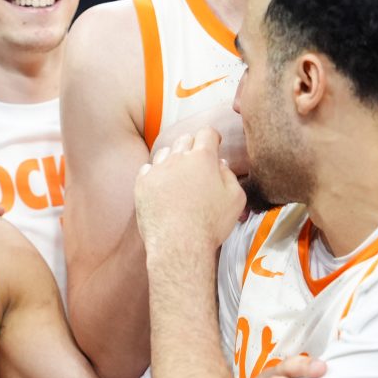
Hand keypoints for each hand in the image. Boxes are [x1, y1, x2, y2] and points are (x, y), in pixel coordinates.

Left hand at [134, 129, 243, 254]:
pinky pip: (147, 169)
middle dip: (192, 147)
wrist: (179, 245)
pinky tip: (161, 187)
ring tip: (178, 176)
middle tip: (197, 163)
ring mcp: (157, 170)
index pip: (207, 133)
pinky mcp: (141, 184)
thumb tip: (219, 164)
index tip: (214, 144)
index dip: (212, 138)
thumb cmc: (210, 224)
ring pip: (164, 153)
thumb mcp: (236, 199)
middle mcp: (177, 159)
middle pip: (184, 140)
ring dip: (172, 159)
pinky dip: (155, 174)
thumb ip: (230, 176)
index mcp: (203, 158)